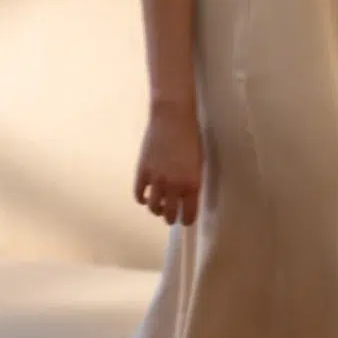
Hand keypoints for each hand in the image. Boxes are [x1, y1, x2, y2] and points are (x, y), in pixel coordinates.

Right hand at [135, 104, 202, 225]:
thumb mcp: (198, 162)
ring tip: (159, 206)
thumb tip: (185, 197)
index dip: (187, 220)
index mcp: (192, 184)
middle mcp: (174, 187)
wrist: (172, 117)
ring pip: (153, 208)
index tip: (186, 220)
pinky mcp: (142, 173)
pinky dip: (142, 199)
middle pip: (170, 215)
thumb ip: (192, 182)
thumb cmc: (190, 136)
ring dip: (156, 210)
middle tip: (171, 215)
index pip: (189, 214)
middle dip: (172, 217)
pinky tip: (146, 196)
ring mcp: (156, 181)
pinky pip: (139, 195)